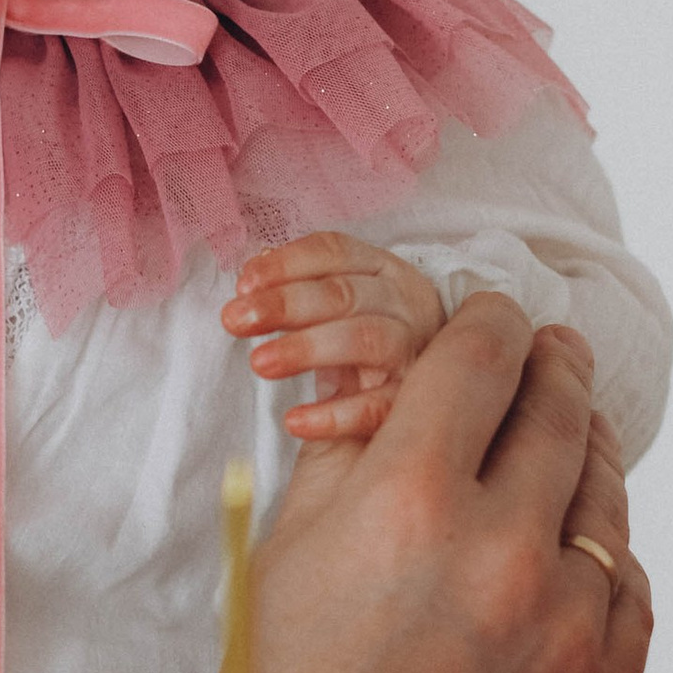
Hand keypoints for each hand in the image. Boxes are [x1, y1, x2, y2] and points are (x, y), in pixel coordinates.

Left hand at [223, 235, 446, 443]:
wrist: (437, 391)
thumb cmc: (371, 339)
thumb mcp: (344, 305)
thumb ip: (302, 285)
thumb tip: (253, 275)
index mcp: (385, 269)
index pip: (335, 251)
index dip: (286, 264)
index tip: (243, 285)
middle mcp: (406, 303)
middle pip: (344, 294)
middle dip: (284, 304)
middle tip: (235, 320)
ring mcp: (415, 351)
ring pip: (364, 339)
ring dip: (306, 348)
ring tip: (259, 363)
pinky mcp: (413, 401)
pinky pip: (375, 407)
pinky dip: (334, 414)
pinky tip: (295, 421)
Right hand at [249, 295, 649, 672]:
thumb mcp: (291, 550)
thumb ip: (354, 445)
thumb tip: (398, 366)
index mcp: (408, 503)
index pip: (480, 356)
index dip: (489, 322)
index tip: (494, 319)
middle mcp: (502, 553)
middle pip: (558, 409)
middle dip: (549, 366)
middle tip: (549, 351)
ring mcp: (568, 624)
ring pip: (603, 495)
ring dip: (583, 454)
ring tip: (568, 435)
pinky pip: (626, 583)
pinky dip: (601, 553)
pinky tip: (575, 543)